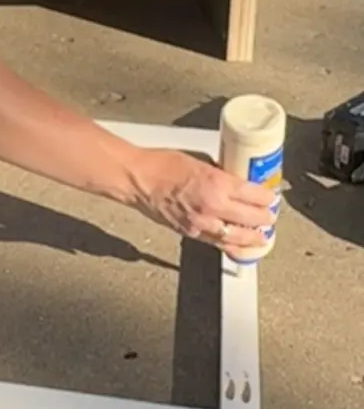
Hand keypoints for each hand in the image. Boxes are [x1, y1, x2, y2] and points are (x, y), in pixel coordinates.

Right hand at [129, 149, 275, 255]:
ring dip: (254, 237)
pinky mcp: (192, 233)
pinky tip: (241, 247)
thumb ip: (219, 173)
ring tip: (262, 237)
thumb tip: (234, 179)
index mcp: (218, 184)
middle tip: (271, 215)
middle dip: (266, 217)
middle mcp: (214, 207)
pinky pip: (219, 244)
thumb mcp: (199, 160)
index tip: (271, 196)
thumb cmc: (161, 165)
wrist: (138, 180)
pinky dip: (233, 247)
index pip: (256, 195)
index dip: (268, 197)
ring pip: (239, 237)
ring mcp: (203, 224)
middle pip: (252, 218)